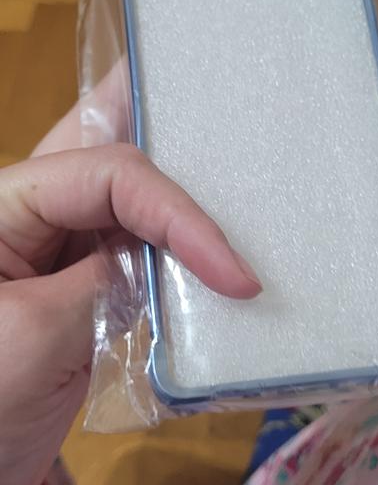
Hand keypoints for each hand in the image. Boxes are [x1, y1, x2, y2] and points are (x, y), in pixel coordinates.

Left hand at [0, 113, 259, 484]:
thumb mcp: (38, 336)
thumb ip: (107, 279)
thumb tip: (166, 254)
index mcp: (3, 204)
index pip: (106, 174)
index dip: (177, 212)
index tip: (235, 276)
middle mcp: (30, 212)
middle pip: (112, 158)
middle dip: (177, 149)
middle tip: (247, 147)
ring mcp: (56, 254)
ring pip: (130, 204)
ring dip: (183, 210)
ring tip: (246, 205)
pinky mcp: (80, 295)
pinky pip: (135, 258)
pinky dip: (176, 258)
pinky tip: (214, 262)